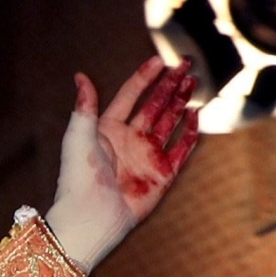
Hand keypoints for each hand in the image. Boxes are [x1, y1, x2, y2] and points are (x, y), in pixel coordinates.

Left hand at [45, 57, 198, 272]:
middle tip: (186, 65)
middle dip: (170, 85)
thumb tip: (80, 76)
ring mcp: (147, 157)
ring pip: (170, 123)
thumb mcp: (78, 135)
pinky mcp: (162, 175)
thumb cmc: (79, 176)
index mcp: (108, 129)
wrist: (91, 216)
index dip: (144, 78)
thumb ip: (85, 105)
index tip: (159, 60)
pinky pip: (181, 150)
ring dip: (181, 103)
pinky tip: (196, 115)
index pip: (130, 96)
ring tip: (193, 83)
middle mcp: (130, 140)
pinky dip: (190, 134)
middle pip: (155, 106)